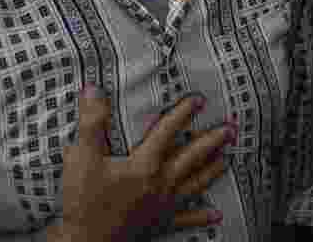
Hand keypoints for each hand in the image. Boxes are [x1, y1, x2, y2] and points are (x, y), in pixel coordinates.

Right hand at [51, 88, 229, 241]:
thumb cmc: (84, 202)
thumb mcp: (82, 157)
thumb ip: (91, 122)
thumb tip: (94, 90)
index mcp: (144, 164)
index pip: (167, 131)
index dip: (183, 113)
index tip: (199, 101)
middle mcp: (159, 183)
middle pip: (191, 157)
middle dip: (212, 141)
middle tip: (230, 129)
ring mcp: (162, 205)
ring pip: (195, 184)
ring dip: (212, 170)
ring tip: (227, 159)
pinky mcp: (159, 223)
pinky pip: (186, 219)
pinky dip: (202, 216)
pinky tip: (216, 215)